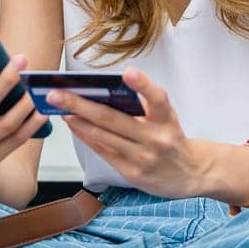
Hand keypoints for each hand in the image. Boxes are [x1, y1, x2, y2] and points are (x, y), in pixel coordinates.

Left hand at [52, 67, 208, 198]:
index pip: (158, 98)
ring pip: (103, 136)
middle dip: (81, 104)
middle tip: (57, 93)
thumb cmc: (172, 139)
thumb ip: (143, 106)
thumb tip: (104, 92)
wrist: (191, 174)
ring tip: (59, 108)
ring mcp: (144, 157)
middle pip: (114, 118)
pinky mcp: (133, 173)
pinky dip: (87, 137)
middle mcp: (157, 138)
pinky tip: (74, 126)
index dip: (143, 85)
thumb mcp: (167, 118)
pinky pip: (104, 152)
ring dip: (77, 121)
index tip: (128, 72)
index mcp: (168, 119)